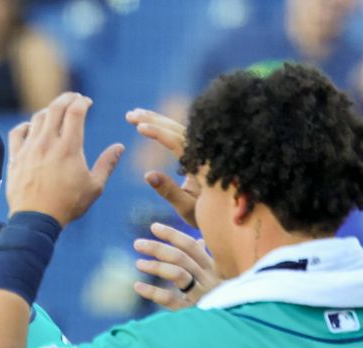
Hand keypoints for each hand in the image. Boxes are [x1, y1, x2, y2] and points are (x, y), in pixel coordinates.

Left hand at [6, 93, 125, 226]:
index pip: (75, 112)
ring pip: (37, 118)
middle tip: (74, 98)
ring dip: (49, 111)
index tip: (87, 102)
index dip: (82, 102)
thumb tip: (119, 147)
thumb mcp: (94, 187)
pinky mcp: (16, 158)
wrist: (36, 220)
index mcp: (69, 147)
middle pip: (56, 108)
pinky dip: (26, 126)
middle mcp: (48, 143)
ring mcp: (30, 149)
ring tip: (56, 113)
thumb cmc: (68, 205)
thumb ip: (107, 164)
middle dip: (67, 98)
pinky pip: (17, 133)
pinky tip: (32, 128)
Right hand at [127, 108, 200, 226]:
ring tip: (134, 115)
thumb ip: (168, 191)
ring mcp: (202, 151)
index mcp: (203, 165)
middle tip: (130, 115)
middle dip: (153, 120)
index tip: (140, 127)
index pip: (179, 142)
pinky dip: (164, 126)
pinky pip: (181, 134)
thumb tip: (147, 174)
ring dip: (156, 120)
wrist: (232, 217)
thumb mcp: (187, 208)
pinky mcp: (200, 152)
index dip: (159, 133)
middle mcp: (205, 153)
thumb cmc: (209, 217)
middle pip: (178, 128)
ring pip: (179, 128)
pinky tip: (150, 122)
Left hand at [132, 222, 219, 309]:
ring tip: (138, 263)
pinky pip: (170, 300)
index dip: (172, 235)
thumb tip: (200, 240)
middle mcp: (208, 279)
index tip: (153, 227)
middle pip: (181, 257)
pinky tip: (138, 286)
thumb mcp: (217, 278)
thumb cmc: (224, 300)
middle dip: (158, 248)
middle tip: (138, 244)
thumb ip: (205, 260)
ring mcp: (202, 295)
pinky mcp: (193, 312)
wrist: (232, 328)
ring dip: (156, 266)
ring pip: (177, 274)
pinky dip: (152, 292)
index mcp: (212, 269)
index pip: (191, 246)